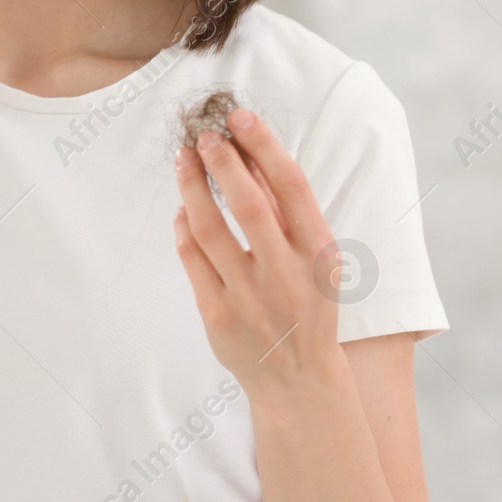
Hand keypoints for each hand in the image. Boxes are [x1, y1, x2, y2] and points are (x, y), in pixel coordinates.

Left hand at [171, 108, 349, 404]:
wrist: (300, 383)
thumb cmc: (308, 310)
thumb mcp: (315, 263)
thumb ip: (287, 216)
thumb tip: (252, 159)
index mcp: (319, 255)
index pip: (292, 187)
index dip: (264, 146)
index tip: (240, 118)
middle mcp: (286, 274)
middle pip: (247, 204)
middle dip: (222, 162)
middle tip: (204, 136)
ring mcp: (249, 296)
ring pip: (209, 228)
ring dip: (191, 188)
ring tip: (183, 160)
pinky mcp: (217, 314)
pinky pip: (191, 258)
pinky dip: (182, 227)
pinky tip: (182, 209)